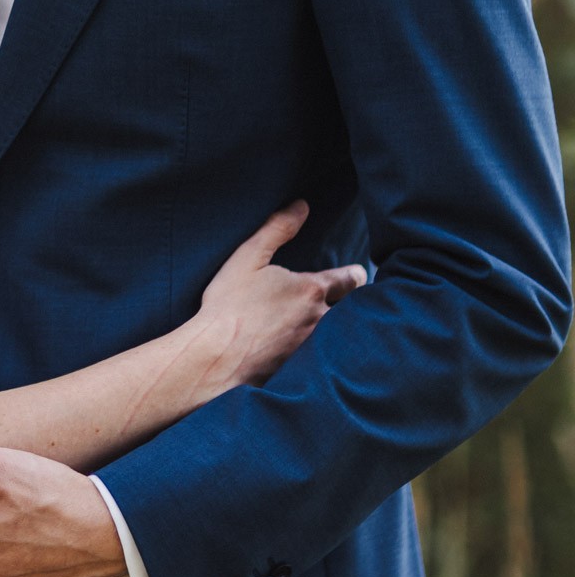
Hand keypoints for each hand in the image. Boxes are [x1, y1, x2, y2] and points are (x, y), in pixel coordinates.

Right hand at [198, 201, 366, 390]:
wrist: (217, 357)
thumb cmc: (229, 305)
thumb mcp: (248, 257)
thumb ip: (277, 228)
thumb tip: (301, 206)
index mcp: (310, 290)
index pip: (348, 280)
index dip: (355, 275)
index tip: (359, 274)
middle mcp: (319, 320)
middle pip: (350, 310)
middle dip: (351, 304)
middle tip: (351, 300)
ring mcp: (313, 348)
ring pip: (337, 335)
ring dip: (337, 329)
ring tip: (335, 326)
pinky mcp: (302, 370)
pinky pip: (321, 357)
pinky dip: (321, 352)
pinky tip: (312, 353)